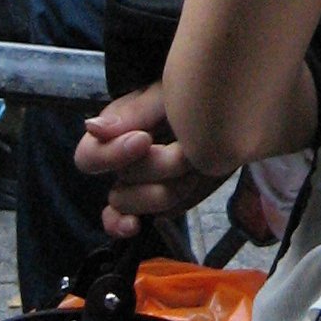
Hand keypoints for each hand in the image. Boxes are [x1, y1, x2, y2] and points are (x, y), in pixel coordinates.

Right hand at [72, 84, 226, 234]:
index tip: (145, 140)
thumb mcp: (167, 95)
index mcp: (116, 132)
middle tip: (188, 151)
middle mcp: (121, 162)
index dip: (113, 154)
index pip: (90, 157)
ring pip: (131, 206)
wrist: (230, 115)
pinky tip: (134, 225)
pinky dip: (125, 224)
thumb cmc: (195, 95)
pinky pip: (128, 220)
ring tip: (194, 168)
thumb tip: (91, 127)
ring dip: (168, 189)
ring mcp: (138, 186)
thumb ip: (132, 112)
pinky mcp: (157, 203)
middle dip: (159, 169)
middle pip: (120, 187)